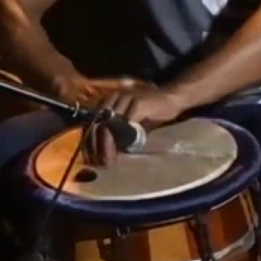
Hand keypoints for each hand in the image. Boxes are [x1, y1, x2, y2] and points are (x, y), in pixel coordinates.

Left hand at [56, 75, 186, 165]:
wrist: (170, 100)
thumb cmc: (149, 114)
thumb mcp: (129, 126)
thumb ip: (116, 135)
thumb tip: (103, 155)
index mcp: (108, 101)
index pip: (91, 122)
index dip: (89, 142)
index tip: (91, 159)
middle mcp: (113, 98)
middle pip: (98, 123)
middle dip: (96, 146)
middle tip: (100, 163)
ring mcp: (125, 98)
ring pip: (109, 124)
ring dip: (107, 145)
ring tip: (109, 160)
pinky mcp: (138, 102)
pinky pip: (127, 121)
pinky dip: (124, 138)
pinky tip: (124, 150)